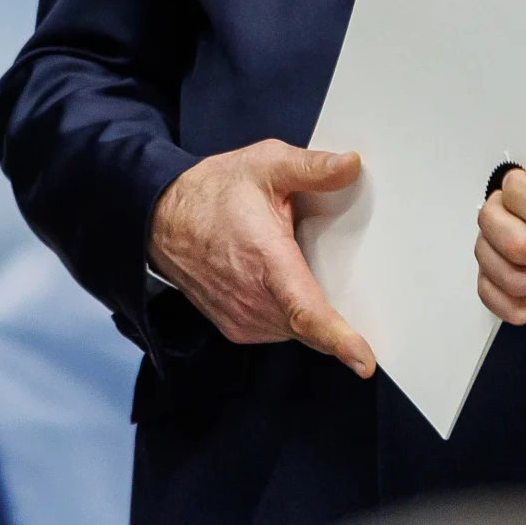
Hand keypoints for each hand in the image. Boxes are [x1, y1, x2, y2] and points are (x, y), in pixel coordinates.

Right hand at [146, 141, 375, 378]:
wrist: (162, 219)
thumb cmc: (213, 192)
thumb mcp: (264, 164)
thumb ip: (311, 167)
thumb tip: (351, 165)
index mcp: (266, 260)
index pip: (306, 312)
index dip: (338, 340)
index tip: (363, 360)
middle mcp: (253, 299)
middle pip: (312, 325)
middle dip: (336, 310)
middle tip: (325, 262)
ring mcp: (243, 319)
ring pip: (299, 331)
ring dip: (310, 310)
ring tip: (292, 264)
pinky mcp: (237, 329)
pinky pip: (281, 331)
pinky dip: (291, 315)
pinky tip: (282, 283)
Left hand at [475, 112, 525, 324]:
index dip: (518, 193)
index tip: (514, 178)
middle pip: (519, 246)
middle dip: (493, 216)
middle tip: (498, 201)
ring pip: (509, 277)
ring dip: (486, 248)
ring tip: (494, 226)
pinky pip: (512, 308)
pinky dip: (490, 288)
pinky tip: (492, 262)